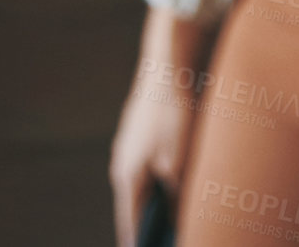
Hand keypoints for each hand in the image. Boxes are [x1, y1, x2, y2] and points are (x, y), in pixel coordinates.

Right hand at [110, 8, 211, 246]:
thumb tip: (175, 217)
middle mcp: (121, 162)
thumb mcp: (176, 163)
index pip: (129, 223)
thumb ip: (174, 194)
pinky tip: (176, 174)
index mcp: (126, 176)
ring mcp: (129, 144)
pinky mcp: (139, 130)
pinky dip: (159, 174)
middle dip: (151, 220)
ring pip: (143, 181)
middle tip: (168, 233)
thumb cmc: (171, 115)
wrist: (166, 68)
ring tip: (175, 207)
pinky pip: (148, 162)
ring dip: (157, 195)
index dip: (140, 241)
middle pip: (135, 203)